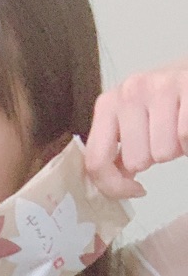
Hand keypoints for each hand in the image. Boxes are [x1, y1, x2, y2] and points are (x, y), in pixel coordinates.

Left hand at [85, 60, 187, 198]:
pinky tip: (187, 127)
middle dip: (153, 159)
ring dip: (174, 150)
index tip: (133, 190)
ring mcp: (161, 85)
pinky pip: (184, 137)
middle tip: (161, 139)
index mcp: (108, 104)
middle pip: (136, 161)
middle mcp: (130, 91)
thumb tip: (110, 186)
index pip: (96, 161)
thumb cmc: (163, 104)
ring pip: (162, 153)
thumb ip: (114, 153)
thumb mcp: (131, 124)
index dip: (115, 187)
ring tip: (176, 131)